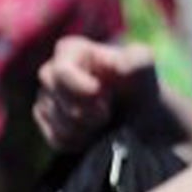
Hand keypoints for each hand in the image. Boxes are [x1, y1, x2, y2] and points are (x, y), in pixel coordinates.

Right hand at [33, 38, 155, 150]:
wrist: (142, 117)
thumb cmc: (140, 86)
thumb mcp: (145, 68)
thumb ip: (137, 61)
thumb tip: (119, 67)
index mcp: (71, 50)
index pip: (61, 71)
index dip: (80, 88)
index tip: (100, 94)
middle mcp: (52, 72)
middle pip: (53, 96)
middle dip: (84, 111)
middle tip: (107, 112)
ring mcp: (47, 98)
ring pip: (55, 120)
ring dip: (85, 128)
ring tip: (105, 120)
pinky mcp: (48, 123)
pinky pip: (56, 139)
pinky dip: (79, 141)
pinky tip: (94, 133)